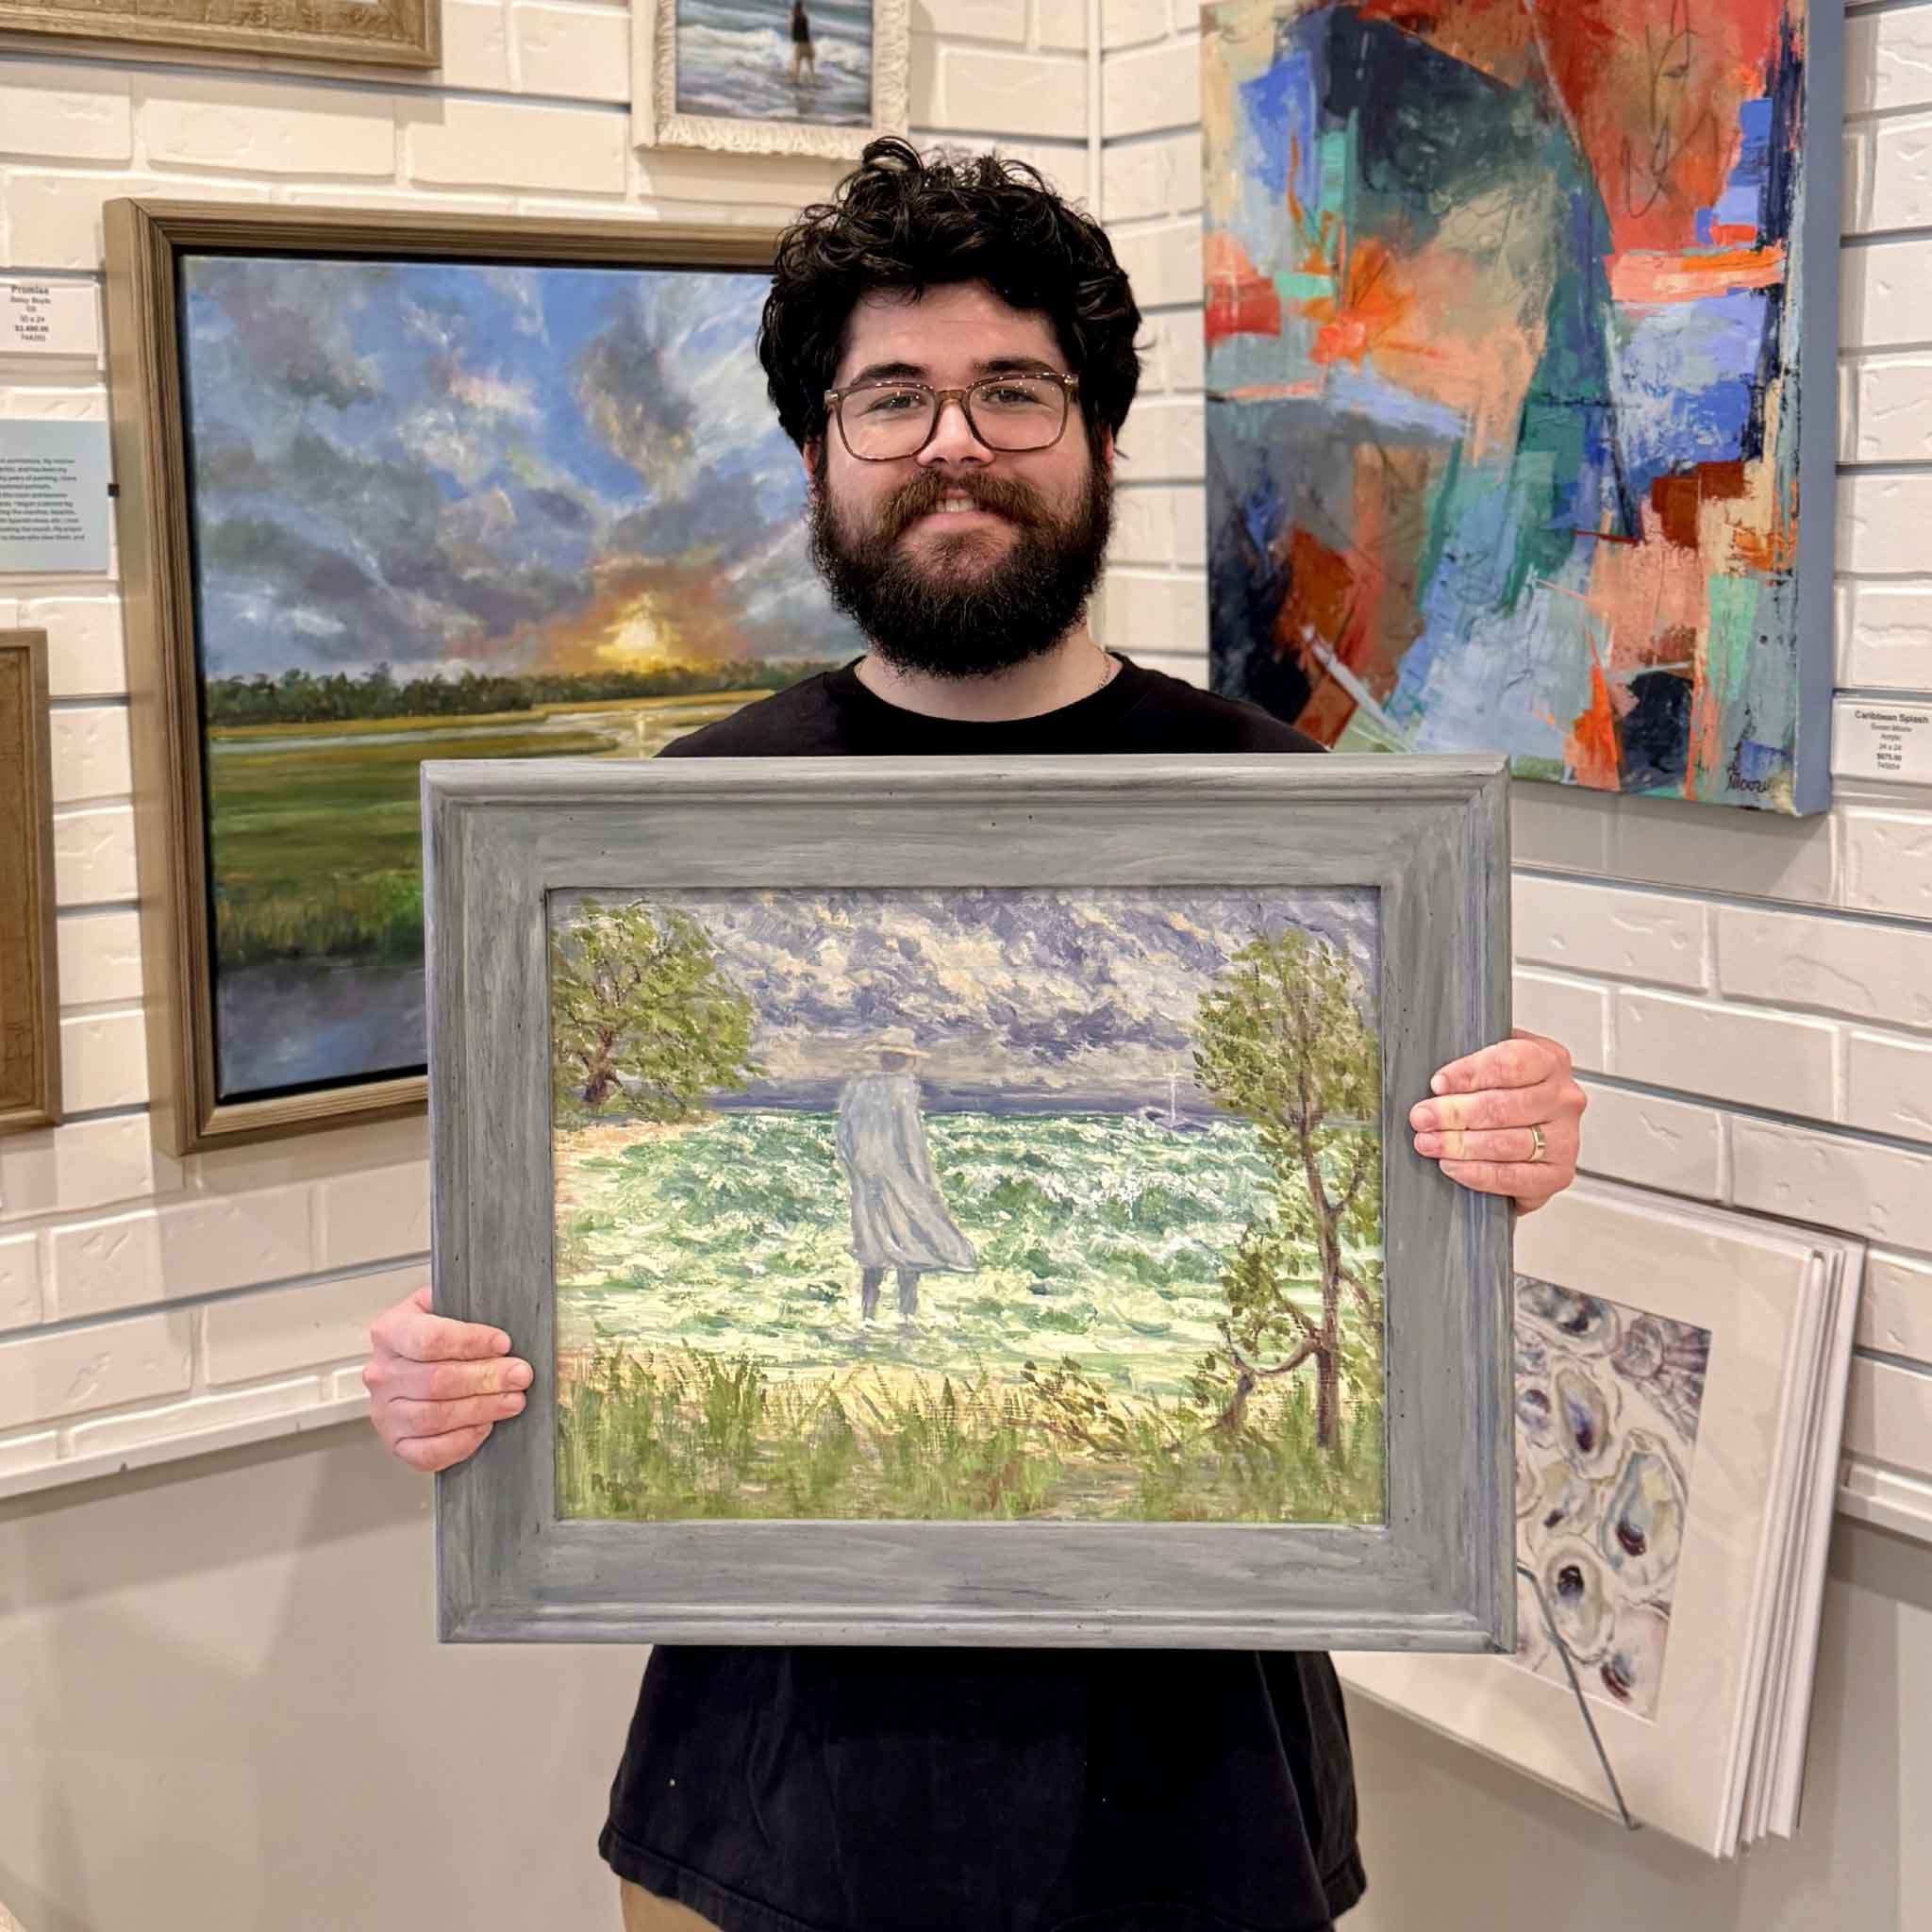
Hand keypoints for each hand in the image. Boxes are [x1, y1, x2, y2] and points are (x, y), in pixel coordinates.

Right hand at [364, 1285, 531, 1471]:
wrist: (418, 1363)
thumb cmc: (438, 1335)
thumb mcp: (446, 1305)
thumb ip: (466, 1305)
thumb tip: (505, 1310)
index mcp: (390, 1332)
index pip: (429, 1339)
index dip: (471, 1342)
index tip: (503, 1343)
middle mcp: (382, 1374)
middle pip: (436, 1380)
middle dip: (486, 1378)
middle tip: (520, 1375)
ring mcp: (385, 1413)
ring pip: (434, 1416)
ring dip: (481, 1409)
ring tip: (513, 1400)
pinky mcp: (397, 1443)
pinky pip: (428, 1452)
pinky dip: (461, 1441)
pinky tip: (485, 1426)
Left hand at [1408, 1029, 1584, 1214]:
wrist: (1531, 1141)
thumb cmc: (1509, 1097)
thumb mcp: (1494, 1067)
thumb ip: (1474, 1065)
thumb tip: (1437, 1081)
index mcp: (1549, 1060)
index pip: (1510, 1063)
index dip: (1468, 1074)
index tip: (1437, 1084)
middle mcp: (1563, 1098)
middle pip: (1502, 1106)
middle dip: (1453, 1113)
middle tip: (1422, 1118)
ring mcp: (1564, 1138)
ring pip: (1504, 1142)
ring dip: (1458, 1144)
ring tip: (1429, 1142)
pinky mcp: (1556, 1174)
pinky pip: (1511, 1176)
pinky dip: (1476, 1173)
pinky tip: (1453, 1166)